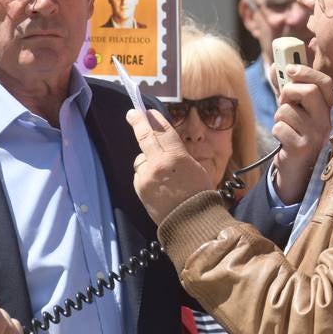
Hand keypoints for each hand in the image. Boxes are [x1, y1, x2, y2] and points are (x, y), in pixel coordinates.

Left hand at [126, 108, 212, 223]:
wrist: (191, 222)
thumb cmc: (199, 194)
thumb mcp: (195, 168)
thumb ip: (177, 155)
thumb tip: (165, 147)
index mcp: (176, 157)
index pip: (162, 132)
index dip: (153, 119)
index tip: (145, 111)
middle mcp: (158, 164)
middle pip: (145, 138)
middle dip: (138, 123)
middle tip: (132, 113)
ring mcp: (146, 177)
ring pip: (142, 161)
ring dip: (149, 162)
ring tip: (164, 176)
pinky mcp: (139, 189)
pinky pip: (141, 176)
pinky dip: (147, 177)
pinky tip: (159, 187)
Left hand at [270, 64, 332, 204]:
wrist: (297, 170)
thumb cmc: (297, 134)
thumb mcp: (297, 110)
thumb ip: (289, 90)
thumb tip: (274, 67)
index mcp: (331, 110)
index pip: (325, 83)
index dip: (306, 72)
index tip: (289, 69)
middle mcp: (328, 122)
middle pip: (308, 91)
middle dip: (288, 92)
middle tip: (284, 101)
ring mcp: (317, 136)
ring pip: (287, 110)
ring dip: (280, 117)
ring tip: (287, 127)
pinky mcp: (302, 148)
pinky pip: (279, 127)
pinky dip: (277, 131)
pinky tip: (284, 140)